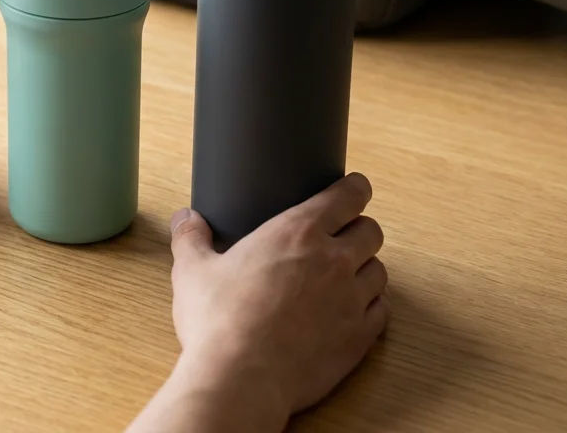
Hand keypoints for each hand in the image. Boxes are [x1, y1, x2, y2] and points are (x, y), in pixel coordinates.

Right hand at [129, 173, 388, 432]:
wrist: (242, 378)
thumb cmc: (219, 321)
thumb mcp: (193, 272)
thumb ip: (190, 239)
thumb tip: (185, 219)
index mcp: (297, 232)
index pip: (347, 196)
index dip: (355, 188)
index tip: (355, 188)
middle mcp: (333, 260)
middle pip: (371, 231)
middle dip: (360, 229)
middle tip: (343, 237)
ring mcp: (351, 299)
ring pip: (379, 271)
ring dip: (366, 269)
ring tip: (347, 275)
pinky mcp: (359, 337)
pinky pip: (381, 311)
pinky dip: (371, 306)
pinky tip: (353, 311)